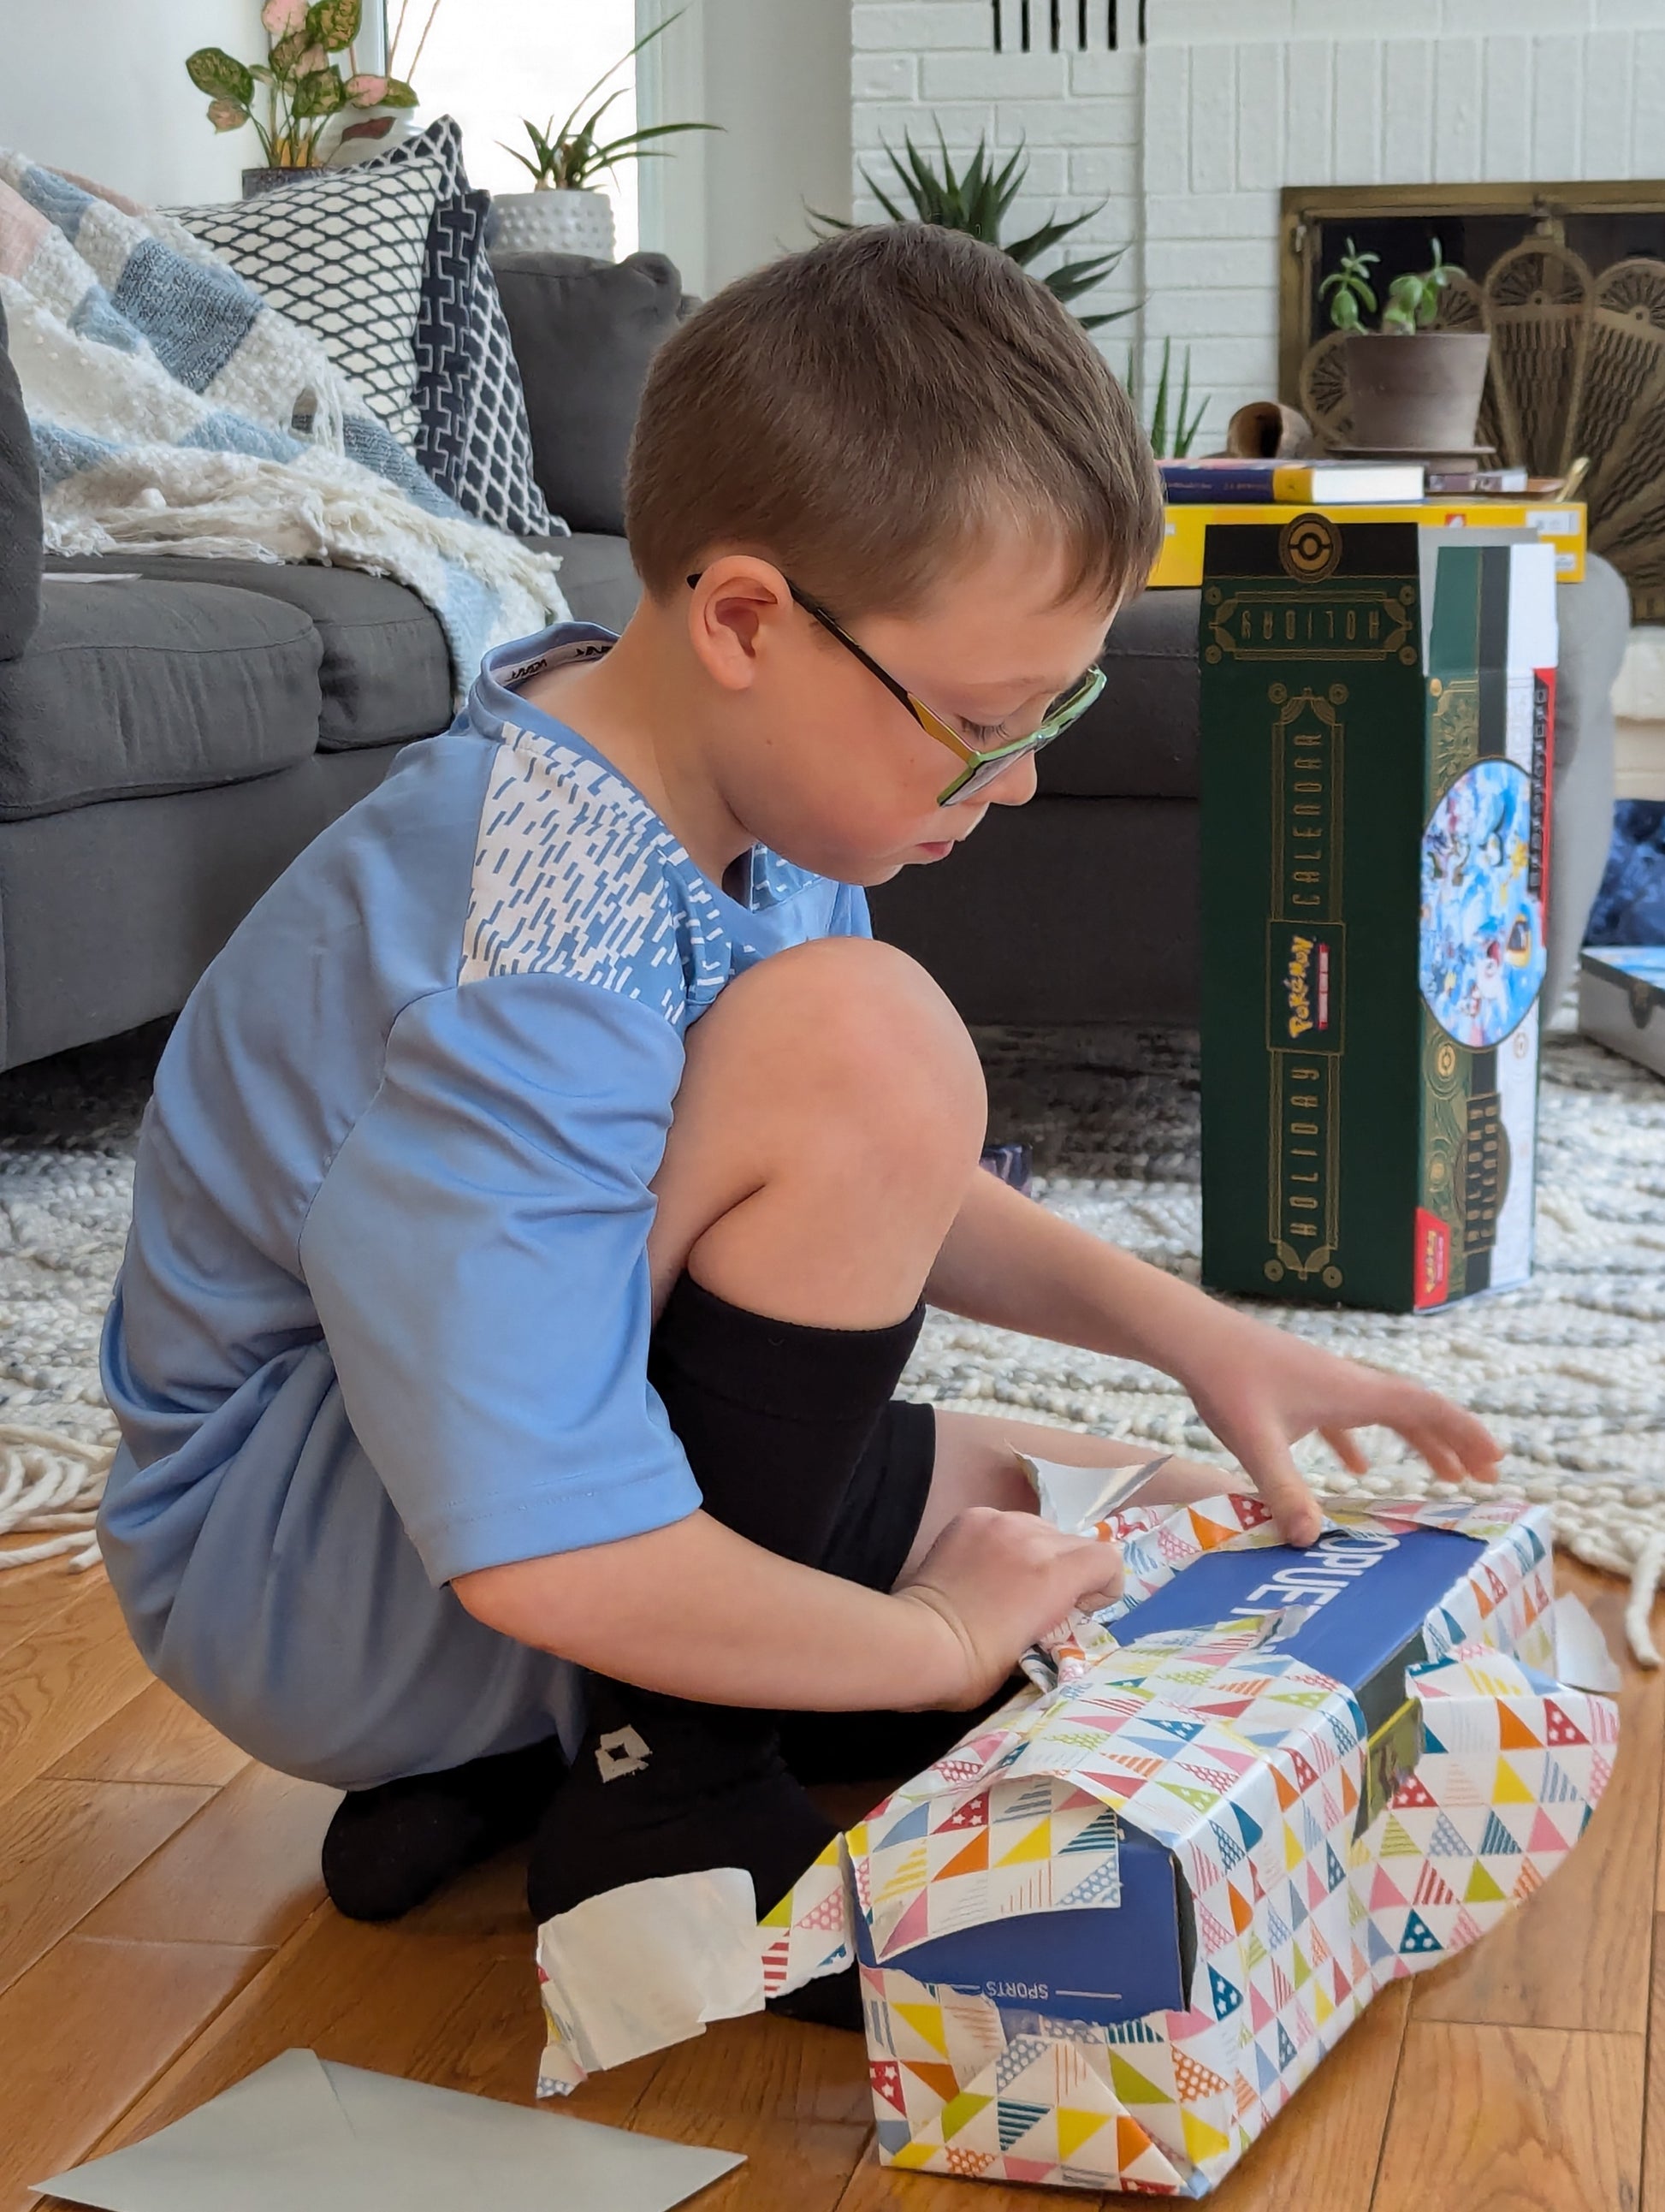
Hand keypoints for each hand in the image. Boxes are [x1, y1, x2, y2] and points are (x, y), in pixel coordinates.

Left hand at [892, 1505, 1122, 1709]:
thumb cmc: (980, 1666)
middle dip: (1071, 1571)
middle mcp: (1032, 1536)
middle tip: (1043, 1602)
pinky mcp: (971, 1517)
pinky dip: (1005, 1541)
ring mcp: (998, 1522)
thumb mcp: (1040, 1651)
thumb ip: (1060, 1616)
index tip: (1080, 1609)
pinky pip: (1005, 1522)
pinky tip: (984, 1567)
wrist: (921, 1643)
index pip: (1108, 1559)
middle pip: (1076, 1542)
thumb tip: (1062, 1609)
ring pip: (1041, 1528)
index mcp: (1055, 1573)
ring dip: (1039, 1552)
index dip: (1102, 1587)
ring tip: (1010, 1582)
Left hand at [1182, 1313, 1502, 1546]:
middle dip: (1454, 1443)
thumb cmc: (1228, 1381)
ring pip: (1384, 1413)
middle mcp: (1348, 1383)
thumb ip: (1283, 1491)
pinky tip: (1355, 1470)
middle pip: (1416, 1411)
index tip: (1496, 1459)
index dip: (1464, 1433)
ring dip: (1417, 1441)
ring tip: (1443, 1475)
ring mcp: (1324, 1383)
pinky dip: (1360, 1443)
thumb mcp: (1256, 1443)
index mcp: (1353, 1392)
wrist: (1194, 1337)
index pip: (1425, 1408)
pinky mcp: (1299, 1387)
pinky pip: (1345, 1417)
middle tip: (1486, 1476)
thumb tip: (1309, 1541)